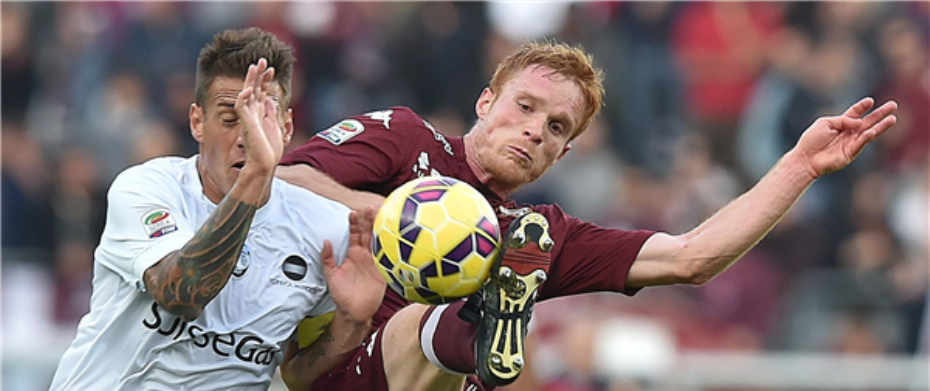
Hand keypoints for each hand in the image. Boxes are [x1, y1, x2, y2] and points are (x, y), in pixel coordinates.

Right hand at [235, 58, 283, 174]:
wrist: (264, 162)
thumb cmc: (269, 149)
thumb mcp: (275, 126)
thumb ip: (272, 113)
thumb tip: (271, 100)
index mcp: (260, 113)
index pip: (262, 92)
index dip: (265, 80)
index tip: (271, 68)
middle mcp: (253, 112)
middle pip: (254, 88)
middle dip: (258, 74)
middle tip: (262, 60)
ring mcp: (248, 116)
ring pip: (247, 93)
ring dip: (251, 79)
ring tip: (255, 66)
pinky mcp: (245, 122)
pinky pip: (241, 106)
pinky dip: (243, 97)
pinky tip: (248, 89)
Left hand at [321, 206, 384, 322]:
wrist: (354, 311)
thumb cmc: (342, 294)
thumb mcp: (331, 275)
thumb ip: (327, 258)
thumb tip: (325, 241)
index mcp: (353, 254)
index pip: (354, 234)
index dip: (354, 223)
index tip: (353, 213)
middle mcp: (365, 255)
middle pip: (368, 234)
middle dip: (369, 221)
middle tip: (370, 208)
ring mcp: (375, 262)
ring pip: (378, 242)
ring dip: (379, 230)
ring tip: (381, 217)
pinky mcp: (383, 271)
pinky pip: (386, 257)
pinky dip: (388, 247)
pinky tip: (390, 237)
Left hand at [793, 97, 897, 177]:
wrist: (805, 159)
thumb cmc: (811, 141)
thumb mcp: (825, 123)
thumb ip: (843, 120)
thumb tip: (859, 122)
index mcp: (840, 124)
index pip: (855, 113)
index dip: (862, 107)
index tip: (870, 101)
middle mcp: (848, 133)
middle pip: (867, 121)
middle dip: (880, 114)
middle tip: (893, 105)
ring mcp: (850, 143)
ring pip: (869, 132)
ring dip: (881, 126)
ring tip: (892, 118)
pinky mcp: (850, 154)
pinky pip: (860, 144)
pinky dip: (866, 138)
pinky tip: (872, 131)